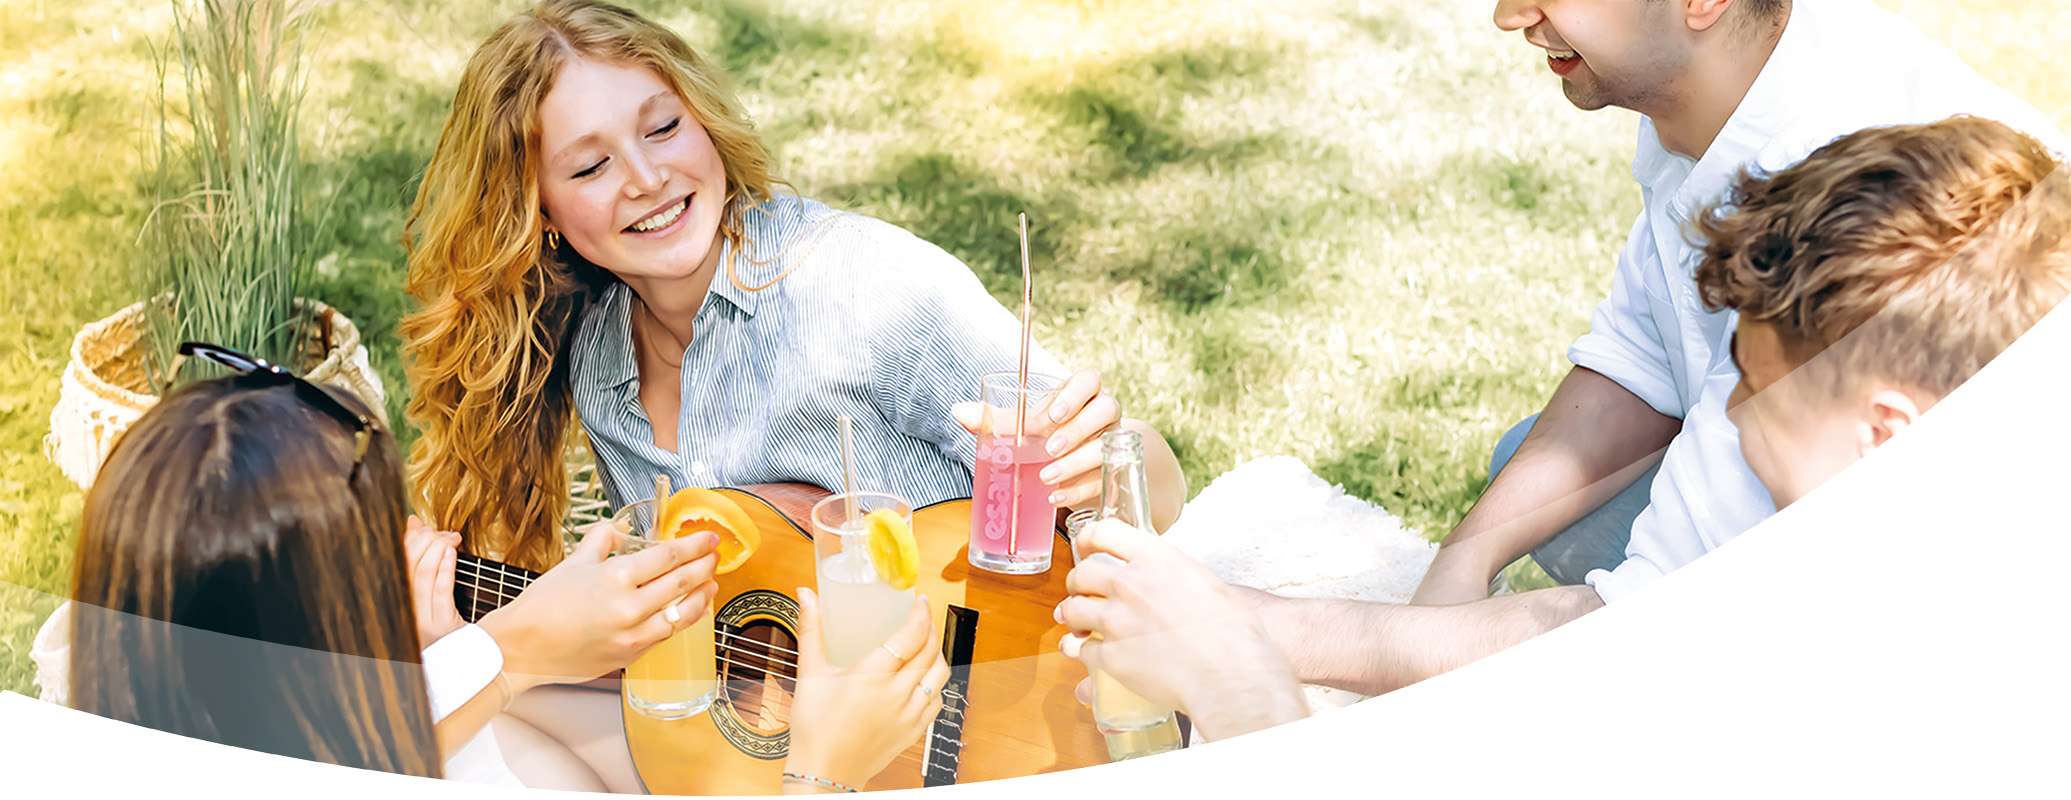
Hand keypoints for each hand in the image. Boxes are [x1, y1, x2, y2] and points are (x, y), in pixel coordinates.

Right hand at [404, 515, 465, 647]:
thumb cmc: (444, 618)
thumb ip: (418, 557)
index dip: (406, 540)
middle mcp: (403, 612)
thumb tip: (413, 522)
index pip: (393, 562)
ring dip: (436, 551)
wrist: (464, 656)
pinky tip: (451, 554)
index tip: (422, 526)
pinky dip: (445, 569)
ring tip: (450, 539)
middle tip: (443, 533)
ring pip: (421, 577)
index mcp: (395, 601)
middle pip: (406, 566)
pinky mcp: (441, 627)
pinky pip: (440, 593)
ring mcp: (421, 622)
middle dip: (425, 542)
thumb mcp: (428, 590)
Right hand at [479, 521, 718, 689]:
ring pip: (683, 613)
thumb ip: (601, 541)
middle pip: (682, 582)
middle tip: (715, 556)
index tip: (709, 540)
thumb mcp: (574, 562)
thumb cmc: (543, 604)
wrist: (523, 648)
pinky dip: (683, 620)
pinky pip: (667, 635)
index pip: (668, 556)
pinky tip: (690, 610)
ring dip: (703, 595)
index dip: (694, 546)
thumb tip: (619, 528)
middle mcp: (629, 607)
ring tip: (712, 582)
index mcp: (616, 577)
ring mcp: (633, 634)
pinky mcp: (631, 655)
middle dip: (705, 566)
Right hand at [784, 587, 949, 790]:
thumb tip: (805, 595)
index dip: (921, 614)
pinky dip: (936, 684)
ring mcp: (909, 715)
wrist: (823, 772)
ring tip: (925, 645)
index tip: (921, 602)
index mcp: (873, 676)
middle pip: (930, 651)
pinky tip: (924, 679)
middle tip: (922, 619)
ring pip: (940, 676)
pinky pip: (938, 701)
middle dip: (930, 629)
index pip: (911, 635)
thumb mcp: (810, 673)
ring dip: (937, 655)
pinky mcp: (914, 732)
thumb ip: (810, 630)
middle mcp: (897, 694)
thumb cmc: (814, 727)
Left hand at [952, 368, 1120, 507]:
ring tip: (1048, 476)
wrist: (1077, 466)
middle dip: (1076, 430)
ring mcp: (1113, 441)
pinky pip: (1104, 478)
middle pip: (1106, 409)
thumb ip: (998, 420)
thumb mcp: (1026, 427)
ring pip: (1107, 445)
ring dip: (1077, 462)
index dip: (1074, 395)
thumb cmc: (1049, 436)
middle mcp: (1101, 414)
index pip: (1089, 380)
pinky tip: (1055, 498)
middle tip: (1049, 448)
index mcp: (1081, 394)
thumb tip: (959, 411)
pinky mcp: (1115, 471)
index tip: (1052, 415)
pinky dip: (1078, 489)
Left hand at [1056, 520, 1306, 739]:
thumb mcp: (1203, 582)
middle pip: (1082, 573)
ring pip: (1073, 609)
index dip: (1089, 538)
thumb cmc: (1231, 630)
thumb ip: (1175, 573)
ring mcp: (1116, 621)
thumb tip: (1169, 578)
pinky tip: (1083, 652)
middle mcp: (1129, 585)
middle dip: (1077, 582)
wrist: (1229, 672)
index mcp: (1155, 559)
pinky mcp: (1111, 656)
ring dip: (1071, 615)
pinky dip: (1079, 650)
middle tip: (1082, 591)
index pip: (1104, 532)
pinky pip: (1081, 649)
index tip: (1086, 547)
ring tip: (1076, 623)